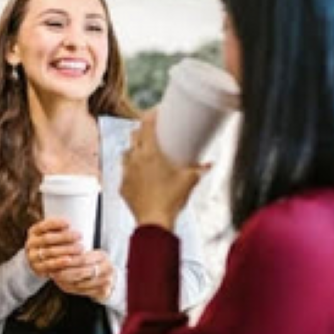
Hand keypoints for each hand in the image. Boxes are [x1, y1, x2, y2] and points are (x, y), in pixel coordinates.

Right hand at [25, 218, 82, 275]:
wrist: (38, 261)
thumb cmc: (50, 243)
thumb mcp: (50, 233)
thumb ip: (59, 229)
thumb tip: (77, 221)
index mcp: (33, 231)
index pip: (42, 226)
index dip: (55, 224)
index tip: (69, 223)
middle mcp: (31, 243)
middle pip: (47, 239)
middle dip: (64, 236)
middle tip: (79, 235)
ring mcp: (33, 257)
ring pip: (49, 252)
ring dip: (65, 250)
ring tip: (80, 248)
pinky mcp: (37, 268)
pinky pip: (49, 265)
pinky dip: (59, 262)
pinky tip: (69, 260)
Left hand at [47, 249, 114, 301]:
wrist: (109, 279)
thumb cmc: (94, 265)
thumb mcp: (88, 257)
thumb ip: (76, 256)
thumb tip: (57, 256)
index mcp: (102, 256)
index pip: (83, 258)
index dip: (68, 261)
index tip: (55, 262)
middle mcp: (106, 268)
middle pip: (82, 272)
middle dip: (65, 273)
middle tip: (53, 273)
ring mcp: (106, 281)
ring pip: (81, 284)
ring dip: (66, 282)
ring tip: (55, 279)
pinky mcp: (104, 291)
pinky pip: (83, 292)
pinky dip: (71, 289)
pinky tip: (63, 285)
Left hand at [120, 109, 209, 229]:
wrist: (154, 222)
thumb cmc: (172, 199)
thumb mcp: (190, 180)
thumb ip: (200, 169)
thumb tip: (210, 164)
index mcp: (149, 152)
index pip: (146, 125)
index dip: (151, 114)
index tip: (157, 111)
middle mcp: (134, 159)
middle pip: (134, 135)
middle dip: (142, 130)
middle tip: (153, 131)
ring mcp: (126, 173)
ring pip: (126, 153)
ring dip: (134, 149)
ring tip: (144, 151)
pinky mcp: (123, 187)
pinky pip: (125, 173)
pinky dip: (132, 170)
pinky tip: (140, 174)